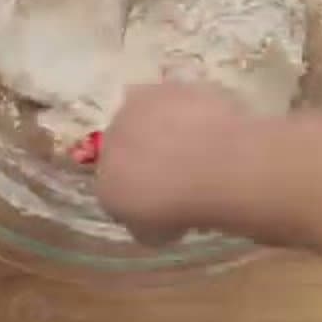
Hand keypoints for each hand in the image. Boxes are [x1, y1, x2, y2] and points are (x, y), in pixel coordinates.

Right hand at [95, 83, 245, 244]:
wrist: (216, 167)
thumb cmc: (186, 210)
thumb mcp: (158, 235)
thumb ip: (143, 221)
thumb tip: (149, 216)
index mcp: (105, 185)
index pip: (112, 187)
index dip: (136, 190)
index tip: (159, 196)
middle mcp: (111, 141)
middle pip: (122, 145)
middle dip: (143, 153)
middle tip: (177, 168)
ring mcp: (136, 108)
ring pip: (144, 115)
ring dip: (161, 124)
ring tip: (196, 141)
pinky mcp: (166, 85)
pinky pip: (173, 97)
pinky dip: (187, 107)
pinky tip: (209, 120)